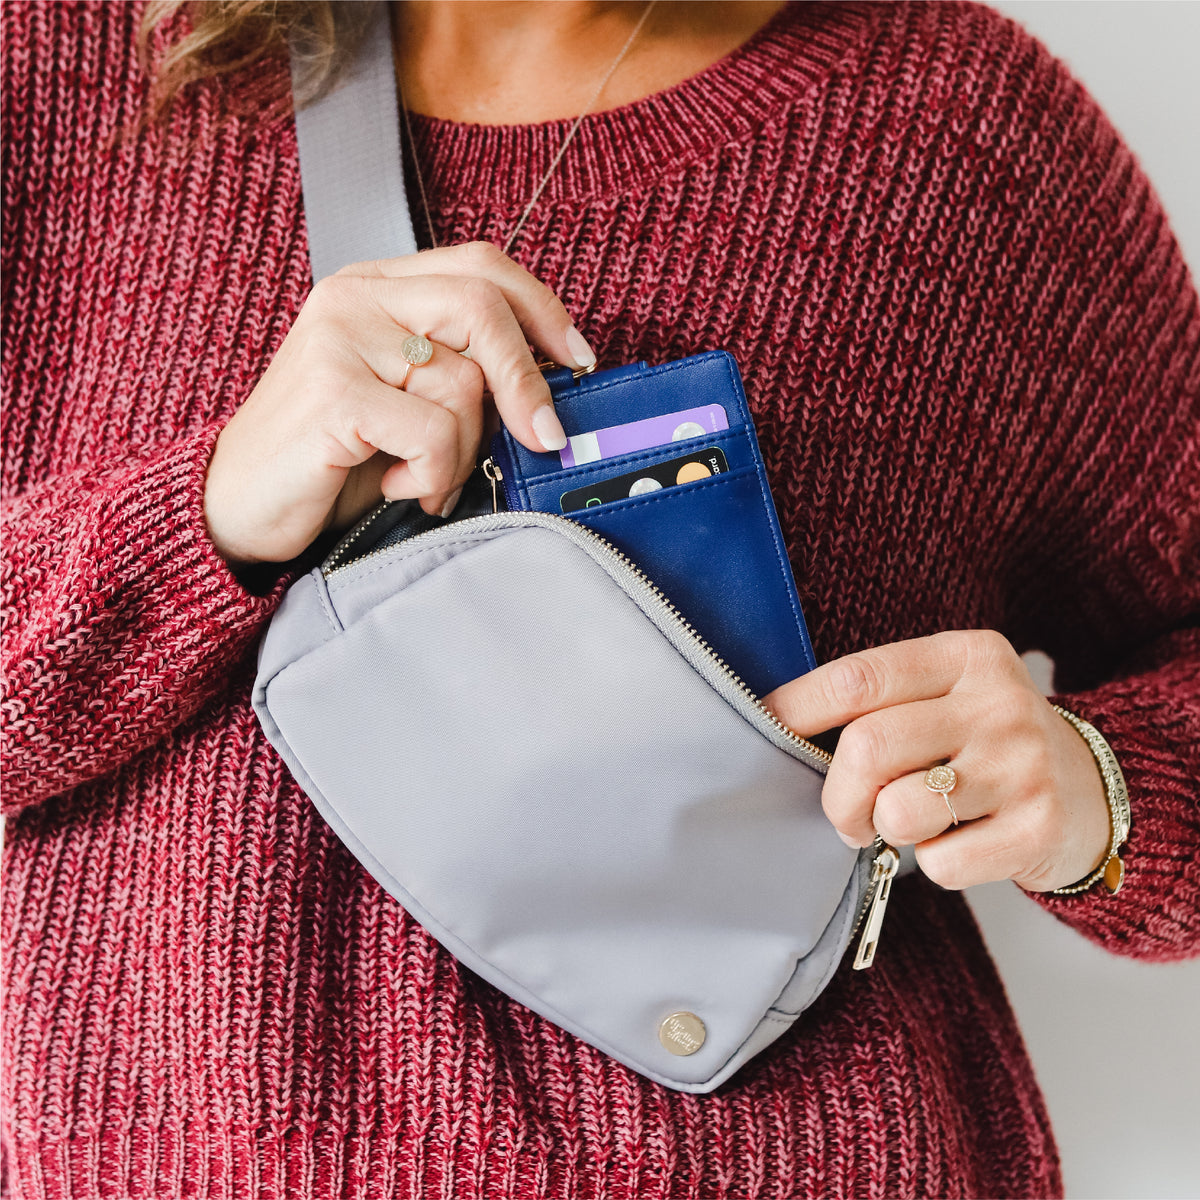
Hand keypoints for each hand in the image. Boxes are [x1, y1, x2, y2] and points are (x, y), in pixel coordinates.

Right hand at [204, 242, 594, 564]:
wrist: (239, 505)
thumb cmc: (332, 457)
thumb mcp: (405, 402)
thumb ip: (459, 373)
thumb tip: (548, 391)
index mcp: (377, 288)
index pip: (481, 265)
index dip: (541, 309)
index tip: (578, 359)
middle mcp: (355, 298)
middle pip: (482, 306)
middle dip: (527, 381)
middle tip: (543, 438)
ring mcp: (339, 339)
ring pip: (463, 383)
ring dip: (463, 452)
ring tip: (423, 479)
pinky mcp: (333, 392)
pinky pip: (433, 432)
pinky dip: (432, 474)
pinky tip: (398, 487)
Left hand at [763, 630, 1110, 891]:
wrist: (1091, 788)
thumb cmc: (983, 741)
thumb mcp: (945, 695)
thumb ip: (880, 703)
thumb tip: (779, 729)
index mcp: (964, 656)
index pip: (858, 678)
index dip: (797, 709)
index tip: (766, 729)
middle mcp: (999, 702)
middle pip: (868, 748)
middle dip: (837, 794)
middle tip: (844, 814)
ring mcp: (1024, 764)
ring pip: (899, 811)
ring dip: (885, 830)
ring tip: (908, 823)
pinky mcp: (1041, 826)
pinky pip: (942, 863)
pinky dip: (934, 864)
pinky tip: (960, 842)